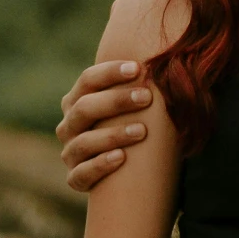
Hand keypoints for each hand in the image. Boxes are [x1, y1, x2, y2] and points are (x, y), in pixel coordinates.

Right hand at [57, 60, 153, 191]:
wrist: (127, 172)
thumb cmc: (134, 127)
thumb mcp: (132, 106)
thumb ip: (137, 86)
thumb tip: (169, 58)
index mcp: (77, 101)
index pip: (87, 80)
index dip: (109, 72)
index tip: (138, 68)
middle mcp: (69, 125)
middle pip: (84, 108)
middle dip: (116, 101)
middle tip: (146, 97)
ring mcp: (70, 153)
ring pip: (83, 142)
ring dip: (113, 135)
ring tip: (141, 131)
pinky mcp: (75, 179)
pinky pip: (81, 174)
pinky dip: (100, 165)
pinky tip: (121, 158)